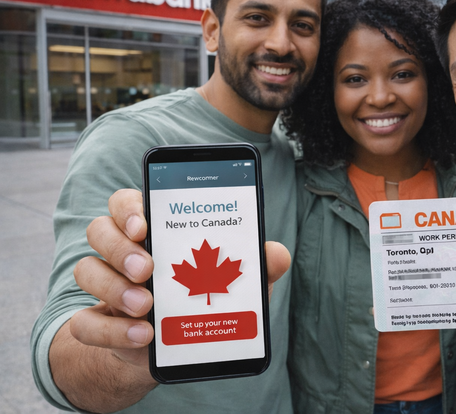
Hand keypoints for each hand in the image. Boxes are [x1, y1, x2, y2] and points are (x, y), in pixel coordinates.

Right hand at [71, 189, 290, 365]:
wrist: (175, 348)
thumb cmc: (204, 298)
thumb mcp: (233, 283)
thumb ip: (254, 266)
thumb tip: (277, 254)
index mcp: (153, 232)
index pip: (127, 203)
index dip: (129, 207)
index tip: (145, 224)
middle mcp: (123, 253)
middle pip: (99, 229)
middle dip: (119, 246)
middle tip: (148, 268)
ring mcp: (107, 288)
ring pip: (85, 270)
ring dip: (114, 287)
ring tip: (147, 305)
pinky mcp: (100, 325)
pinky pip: (83, 323)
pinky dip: (112, 331)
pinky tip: (143, 336)